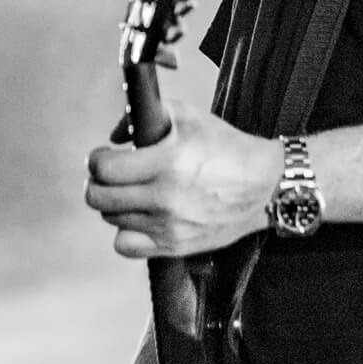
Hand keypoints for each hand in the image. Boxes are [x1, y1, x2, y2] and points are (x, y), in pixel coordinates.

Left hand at [86, 100, 284, 258]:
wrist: (265, 186)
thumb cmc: (227, 148)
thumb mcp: (187, 117)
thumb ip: (143, 117)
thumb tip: (114, 136)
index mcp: (168, 162)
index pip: (104, 169)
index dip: (97, 160)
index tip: (104, 156)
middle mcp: (166, 197)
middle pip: (99, 198)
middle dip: (97, 182)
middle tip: (110, 175)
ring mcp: (169, 226)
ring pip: (111, 220)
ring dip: (115, 204)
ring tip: (132, 192)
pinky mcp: (175, 246)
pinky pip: (126, 247)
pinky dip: (125, 233)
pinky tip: (139, 218)